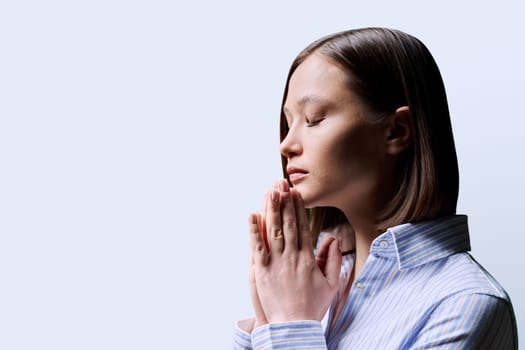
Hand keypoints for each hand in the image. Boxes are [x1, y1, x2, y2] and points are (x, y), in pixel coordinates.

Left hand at [248, 181, 341, 322]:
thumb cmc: (312, 307)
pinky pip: (256, 247)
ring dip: (270, 209)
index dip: (298, 209)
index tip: (296, 194)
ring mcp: (275, 263)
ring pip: (272, 231)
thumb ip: (332, 260)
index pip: (302, 227)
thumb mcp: (330, 284)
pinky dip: (253, 230)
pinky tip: (252, 215)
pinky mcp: (261, 271)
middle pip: (287, 224)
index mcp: (307, 258)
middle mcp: (291, 257)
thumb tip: (333, 240)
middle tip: (281, 185)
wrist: (294, 327)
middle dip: (284, 202)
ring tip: (269, 192)